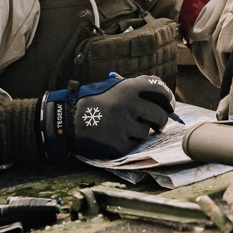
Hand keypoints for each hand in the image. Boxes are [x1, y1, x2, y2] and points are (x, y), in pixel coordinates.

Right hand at [41, 73, 175, 160]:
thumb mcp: (110, 86)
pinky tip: (116, 137)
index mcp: (128, 89)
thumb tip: (161, 94)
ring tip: (124, 127)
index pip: (159, 90)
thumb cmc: (90, 102)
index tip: (168, 104)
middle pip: (160, 115)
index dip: (167, 98)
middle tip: (157, 123)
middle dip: (160, 119)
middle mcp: (128, 106)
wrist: (64, 121)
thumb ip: (134, 88)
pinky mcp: (118, 145)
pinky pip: (133, 144)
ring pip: (146, 132)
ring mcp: (123, 126)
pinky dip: (128, 142)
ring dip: (140, 131)